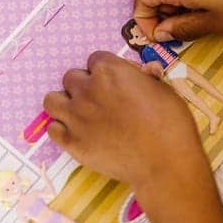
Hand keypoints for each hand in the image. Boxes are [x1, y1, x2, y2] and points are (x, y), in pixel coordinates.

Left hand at [43, 51, 207, 193]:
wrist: (164, 163)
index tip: (115, 83)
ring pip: (52, 100)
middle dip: (84, 85)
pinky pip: (52, 128)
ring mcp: (76, 116)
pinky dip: (62, 129)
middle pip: (71, 77)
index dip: (106, 71)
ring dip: (64, 103)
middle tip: (100, 100)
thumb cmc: (170, 123)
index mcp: (109, 70)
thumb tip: (143, 71)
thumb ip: (145, 78)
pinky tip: (78, 133)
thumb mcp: (163, 89)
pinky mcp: (71, 142)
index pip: (95, 59)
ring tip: (80, 113)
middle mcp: (87, 89)